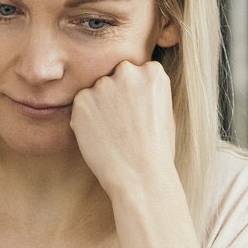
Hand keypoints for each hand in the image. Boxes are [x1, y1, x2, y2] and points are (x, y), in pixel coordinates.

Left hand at [69, 59, 180, 201]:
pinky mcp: (81, 100)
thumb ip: (148, 92)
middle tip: (122, 122)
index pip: (137, 73)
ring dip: (100, 106)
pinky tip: (100, 137)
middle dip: (116, 94)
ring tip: (112, 133)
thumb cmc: (157, 150)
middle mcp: (127, 71)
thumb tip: (135, 88)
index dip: (136, 95)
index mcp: (153, 72)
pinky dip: (85, 119)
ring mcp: (103, 84)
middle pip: (116, 76)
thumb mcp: (166, 112)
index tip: (137, 112)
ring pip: (96, 90)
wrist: (141, 176)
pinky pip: (81, 105)